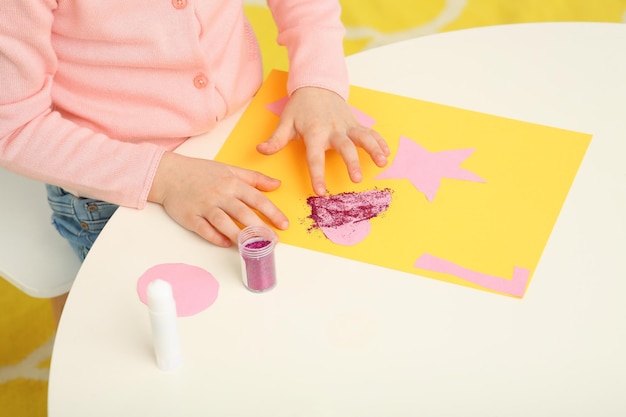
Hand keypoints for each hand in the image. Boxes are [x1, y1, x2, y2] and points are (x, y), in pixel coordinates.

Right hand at [148, 152, 288, 246]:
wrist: (169, 174)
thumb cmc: (201, 172)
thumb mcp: (230, 169)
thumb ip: (254, 178)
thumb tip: (277, 184)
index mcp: (232, 183)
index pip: (257, 199)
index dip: (272, 212)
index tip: (284, 224)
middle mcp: (220, 195)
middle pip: (243, 213)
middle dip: (260, 229)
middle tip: (273, 241)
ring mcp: (204, 206)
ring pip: (225, 224)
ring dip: (240, 237)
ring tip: (253, 248)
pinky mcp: (190, 217)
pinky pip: (205, 230)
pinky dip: (216, 238)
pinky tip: (227, 244)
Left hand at [256, 86, 389, 195]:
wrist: (317, 85)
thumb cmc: (300, 107)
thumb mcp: (285, 121)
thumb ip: (276, 139)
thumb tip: (261, 150)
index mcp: (314, 132)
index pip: (314, 157)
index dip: (317, 174)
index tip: (321, 191)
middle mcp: (333, 129)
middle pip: (344, 147)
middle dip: (351, 162)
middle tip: (356, 179)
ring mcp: (347, 125)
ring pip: (363, 137)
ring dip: (373, 149)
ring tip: (382, 162)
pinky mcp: (355, 123)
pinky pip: (370, 132)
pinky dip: (379, 142)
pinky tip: (386, 153)